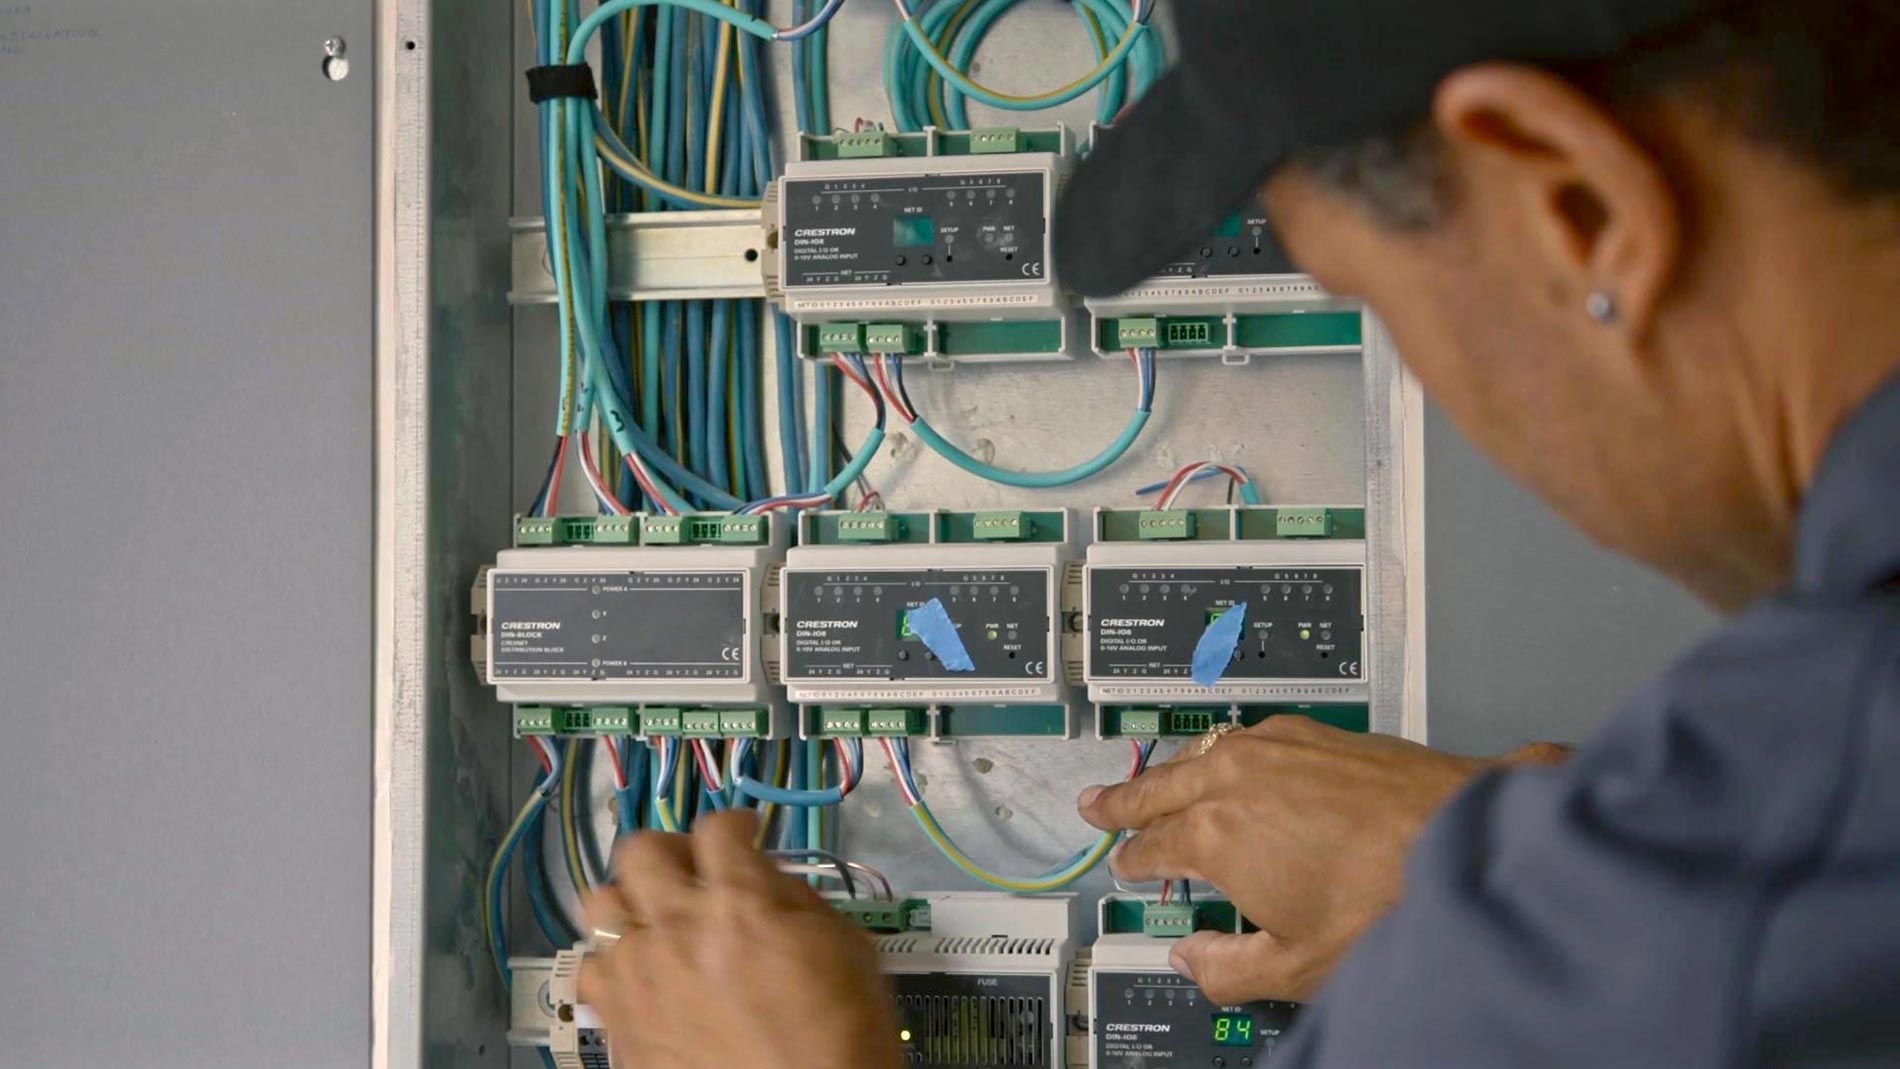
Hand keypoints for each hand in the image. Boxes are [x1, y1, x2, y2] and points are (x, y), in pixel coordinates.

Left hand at [579, 811, 904, 1068]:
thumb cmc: (840, 1028)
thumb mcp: (842, 944)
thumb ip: (792, 898)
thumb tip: (761, 878)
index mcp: (738, 903)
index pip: (718, 828)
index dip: (736, 825)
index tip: (745, 835)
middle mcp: (675, 928)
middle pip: (639, 850)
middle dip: (670, 850)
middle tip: (695, 871)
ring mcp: (638, 976)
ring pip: (600, 903)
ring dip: (633, 904)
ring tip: (659, 924)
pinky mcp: (618, 1021)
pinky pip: (592, 971)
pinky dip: (615, 965)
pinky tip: (644, 976)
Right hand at [1078, 717, 1567, 1002]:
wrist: (1465, 837)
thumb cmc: (1388, 899)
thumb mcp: (1297, 966)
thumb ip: (1227, 969)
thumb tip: (1191, 960)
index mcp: (1214, 834)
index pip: (1149, 847)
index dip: (1132, 861)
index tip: (1125, 867)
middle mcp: (1233, 778)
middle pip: (1158, 787)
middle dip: (1124, 801)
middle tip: (1097, 804)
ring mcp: (1273, 746)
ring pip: (1198, 754)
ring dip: (1169, 772)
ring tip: (1154, 783)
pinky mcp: (1313, 732)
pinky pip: (1243, 736)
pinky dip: (1220, 752)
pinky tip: (1230, 762)